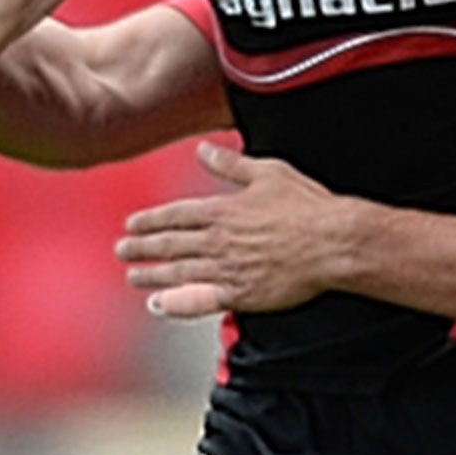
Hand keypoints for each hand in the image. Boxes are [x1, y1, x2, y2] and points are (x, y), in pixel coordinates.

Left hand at [119, 142, 355, 318]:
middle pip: (170, 244)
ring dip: (152, 275)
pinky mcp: (240, 295)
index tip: (132, 224)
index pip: (176, 214)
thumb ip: (231, 164)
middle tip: (122, 251)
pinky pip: (199, 302)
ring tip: (134, 276)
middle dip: (142, 248)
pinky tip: (160, 304)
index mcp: (223, 210)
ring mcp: (226, 270)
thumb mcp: (269, 172)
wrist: (333, 243)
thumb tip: (203, 150)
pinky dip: (176, 304)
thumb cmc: (307, 206)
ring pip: (178, 273)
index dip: (151, 219)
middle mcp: (218, 241)